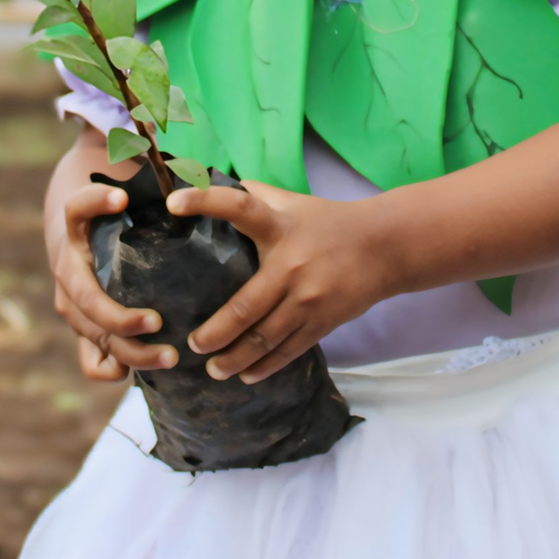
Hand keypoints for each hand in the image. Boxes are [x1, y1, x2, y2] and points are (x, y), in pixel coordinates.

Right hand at [47, 175, 175, 381]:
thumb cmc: (121, 204)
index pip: (77, 211)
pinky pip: (91, 358)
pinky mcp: (87, 326)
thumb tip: (168, 136)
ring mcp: (75, 299)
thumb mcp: (128, 182)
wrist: (84, 226)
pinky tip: (130, 377)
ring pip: (91, 333)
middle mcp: (70, 266)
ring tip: (170, 357)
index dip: (93, 205)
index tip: (122, 199)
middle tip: (156, 322)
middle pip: (84, 296)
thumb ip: (146, 162)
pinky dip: (108, 370)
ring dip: (127, 351)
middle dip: (118, 315)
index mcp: (78, 226)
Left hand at [165, 181, 390, 383]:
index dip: (206, 201)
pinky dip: (266, 366)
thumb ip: (257, 197)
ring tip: (213, 370)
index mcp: (279, 226)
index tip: (173, 204)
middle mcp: (292, 265)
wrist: (385, 247)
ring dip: (236, 358)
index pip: (240, 207)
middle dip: (216, 332)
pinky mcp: (324, 321)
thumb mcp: (293, 203)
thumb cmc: (329, 222)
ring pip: (265, 338)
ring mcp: (309, 299)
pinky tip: (246, 376)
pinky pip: (289, 350)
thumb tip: (215, 183)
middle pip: (246, 307)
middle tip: (192, 345)